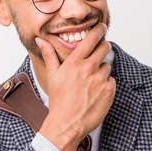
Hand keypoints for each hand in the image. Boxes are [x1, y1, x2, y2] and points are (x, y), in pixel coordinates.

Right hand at [36, 23, 114, 150]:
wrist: (67, 124)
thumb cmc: (59, 101)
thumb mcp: (53, 76)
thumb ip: (49, 55)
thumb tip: (40, 40)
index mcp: (74, 63)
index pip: (91, 38)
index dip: (99, 30)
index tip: (101, 26)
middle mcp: (88, 69)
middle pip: (105, 48)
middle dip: (104, 48)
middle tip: (99, 53)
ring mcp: (100, 80)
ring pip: (107, 66)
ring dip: (102, 71)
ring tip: (90, 83)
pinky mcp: (109, 91)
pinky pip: (112, 81)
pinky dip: (106, 85)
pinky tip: (95, 93)